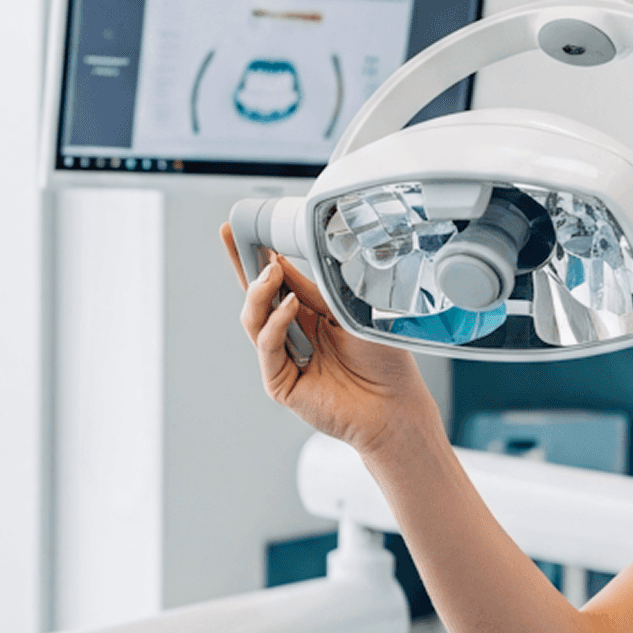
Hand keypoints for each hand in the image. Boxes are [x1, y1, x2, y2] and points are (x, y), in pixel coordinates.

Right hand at [220, 222, 433, 455]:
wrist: (396, 404)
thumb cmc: (383, 362)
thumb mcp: (348, 313)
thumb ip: (316, 291)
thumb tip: (284, 260)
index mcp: (309, 316)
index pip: (276, 283)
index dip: (256, 257)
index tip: (242, 228)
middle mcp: (292, 336)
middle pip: (255, 297)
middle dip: (241, 264)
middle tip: (236, 236)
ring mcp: (283, 360)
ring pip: (253, 320)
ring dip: (260, 292)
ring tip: (272, 271)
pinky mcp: (280, 384)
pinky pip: (268, 347)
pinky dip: (275, 323)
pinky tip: (290, 307)